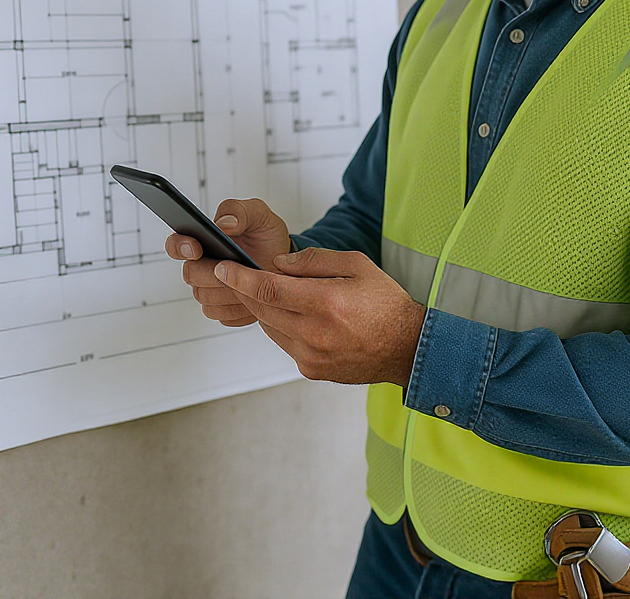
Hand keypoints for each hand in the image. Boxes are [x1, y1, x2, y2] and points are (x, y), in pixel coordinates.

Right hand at [166, 197, 289, 327]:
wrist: (285, 264)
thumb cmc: (267, 235)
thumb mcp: (259, 214)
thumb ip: (239, 211)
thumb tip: (223, 224)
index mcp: (202, 240)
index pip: (175, 244)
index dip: (180, 246)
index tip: (196, 248)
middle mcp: (200, 266)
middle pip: (190, 275)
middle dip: (213, 272)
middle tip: (237, 267)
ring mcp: (209, 290)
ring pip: (205, 298)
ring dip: (229, 290)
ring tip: (252, 280)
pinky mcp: (222, 310)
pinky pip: (222, 315)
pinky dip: (239, 308)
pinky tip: (254, 296)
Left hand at [212, 247, 425, 386]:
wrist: (406, 348)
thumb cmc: (385, 303)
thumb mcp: (356, 265)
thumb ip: (314, 260)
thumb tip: (277, 263)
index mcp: (326, 302)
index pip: (268, 288)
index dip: (240, 277)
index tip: (223, 267)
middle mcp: (314, 333)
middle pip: (262, 308)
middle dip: (243, 289)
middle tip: (232, 274)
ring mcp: (310, 356)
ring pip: (269, 326)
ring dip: (262, 307)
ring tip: (265, 290)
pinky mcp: (310, 369)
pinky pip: (283, 342)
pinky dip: (280, 325)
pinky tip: (291, 313)